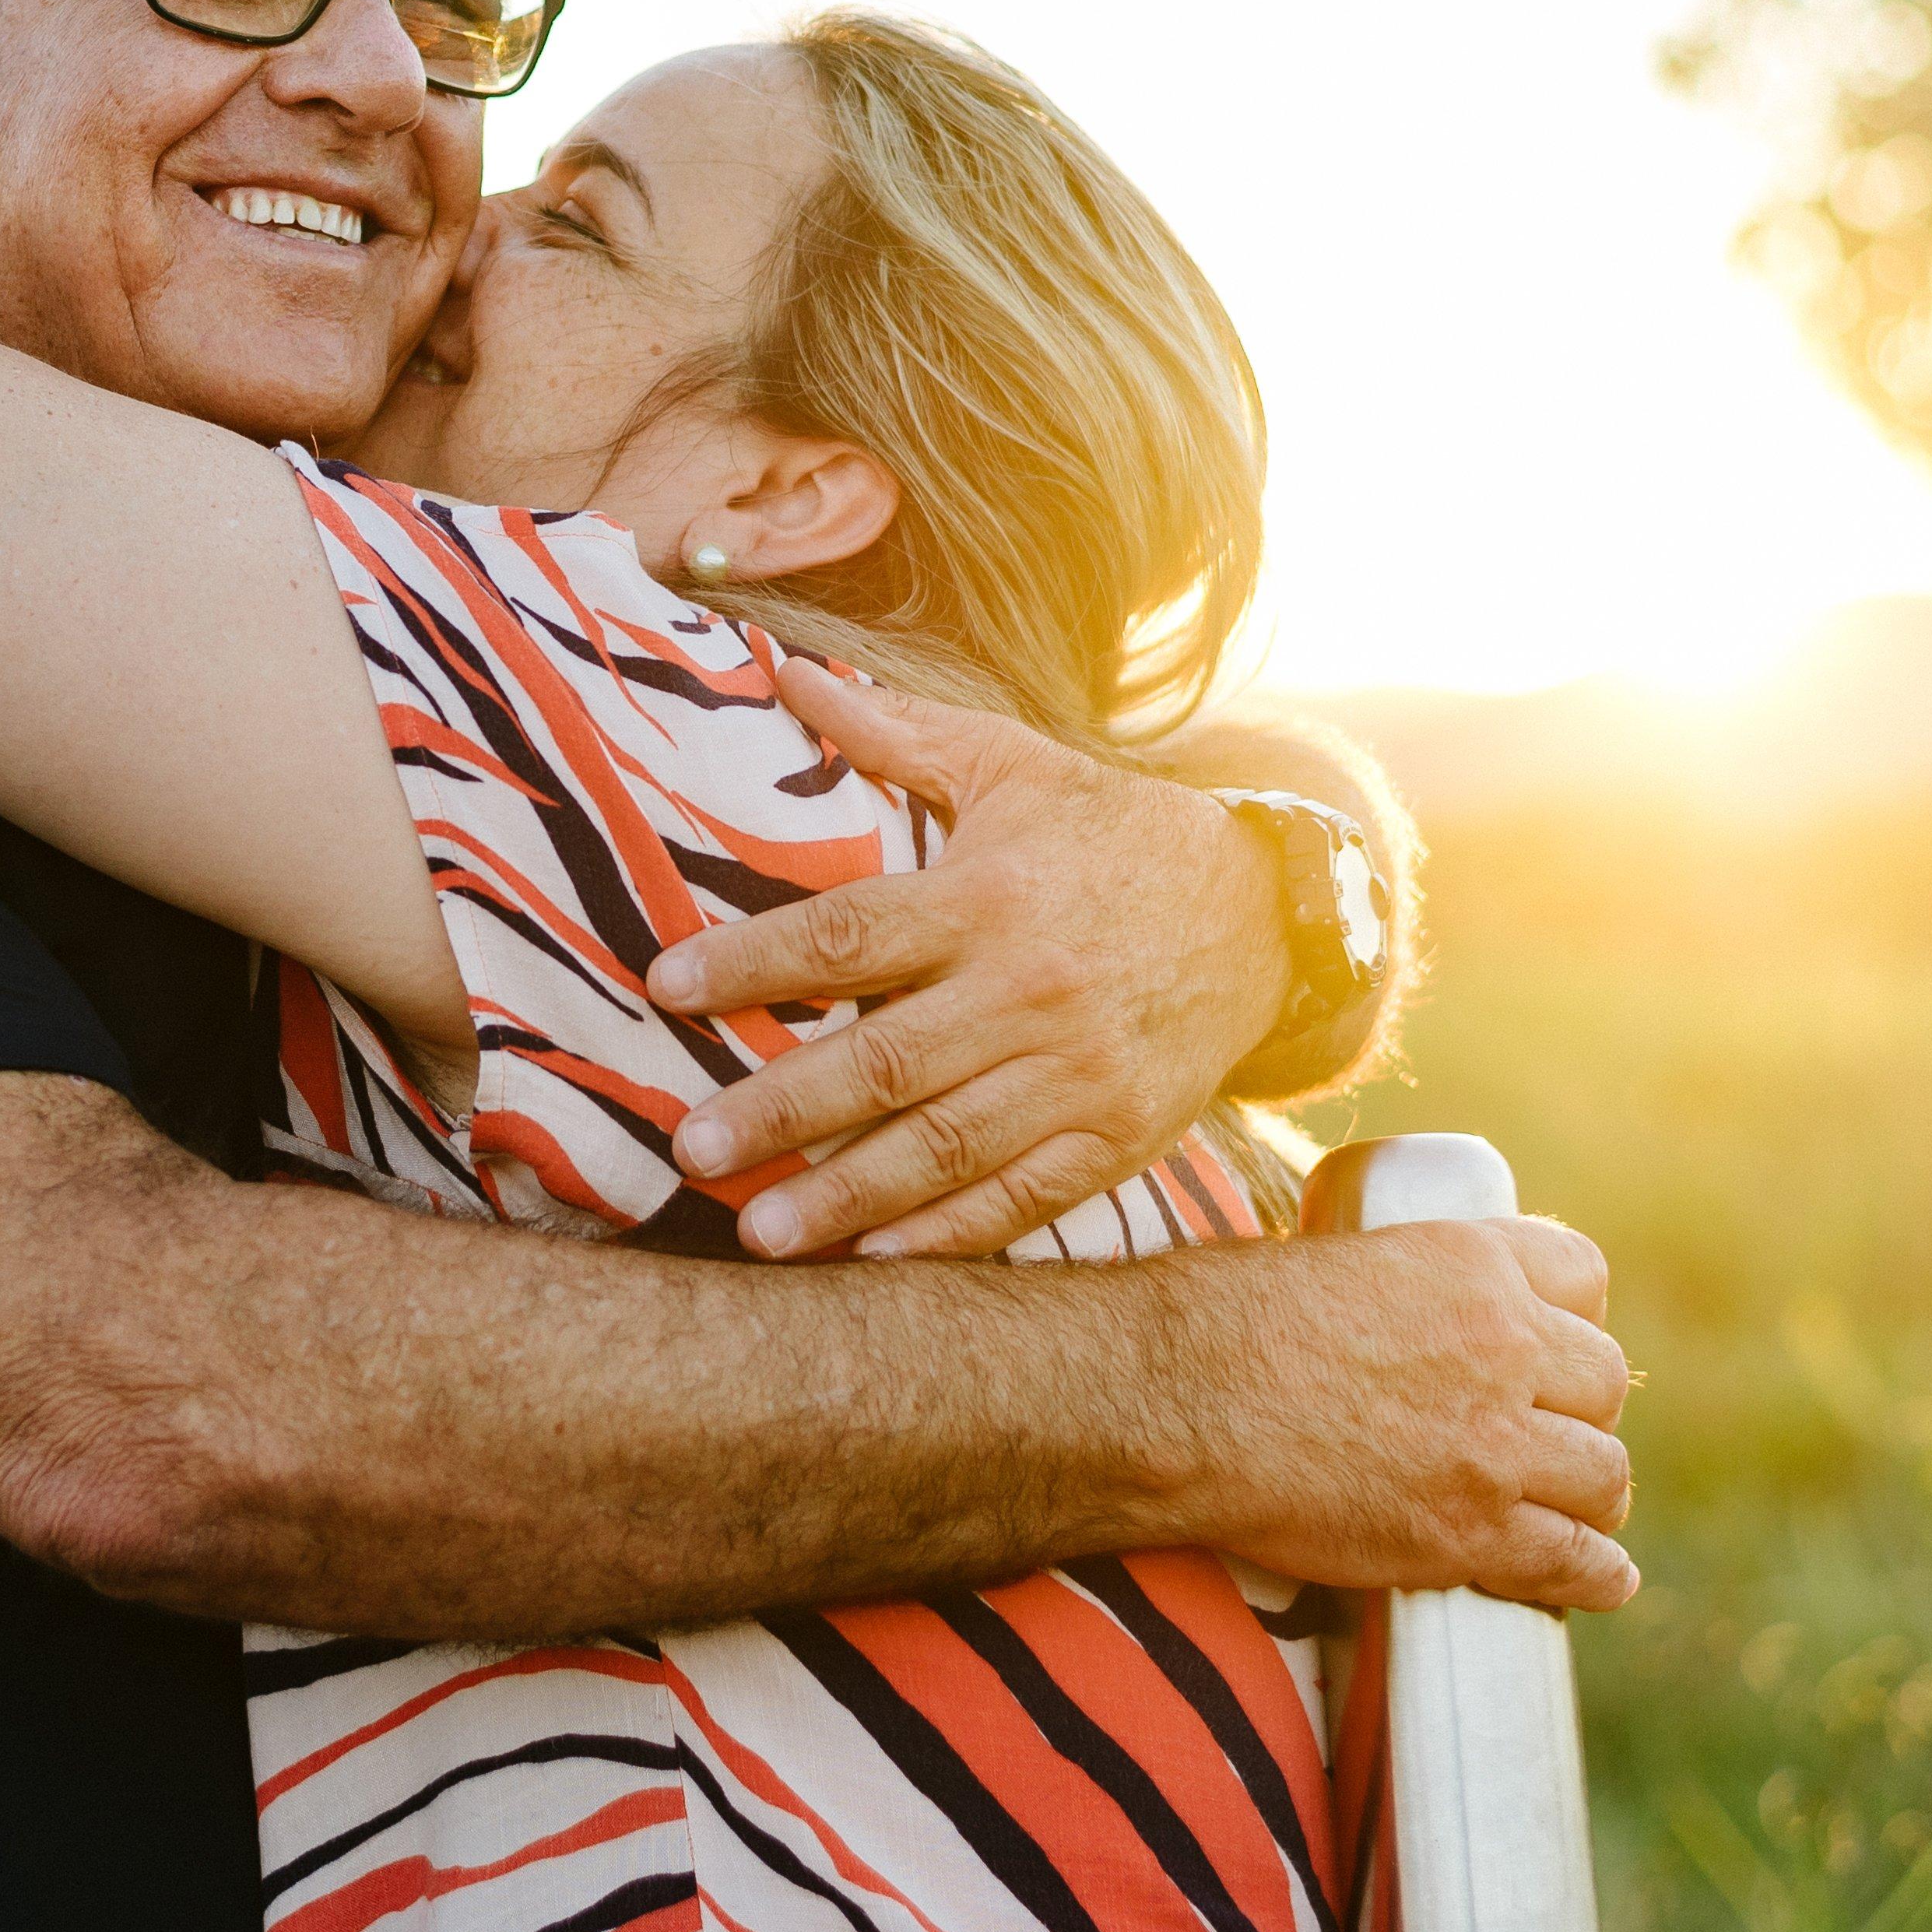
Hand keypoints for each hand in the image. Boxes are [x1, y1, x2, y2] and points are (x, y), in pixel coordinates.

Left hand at [647, 662, 1290, 1259]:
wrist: (1263, 911)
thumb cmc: (1109, 833)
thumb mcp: (1012, 765)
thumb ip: (894, 731)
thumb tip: (787, 671)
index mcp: (987, 897)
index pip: (847, 936)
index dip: (752, 961)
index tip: (667, 986)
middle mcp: (1028, 992)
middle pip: (882, 1060)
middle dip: (779, 1109)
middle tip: (691, 1148)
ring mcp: (1075, 1075)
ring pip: (941, 1147)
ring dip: (844, 1197)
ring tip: (756, 1231)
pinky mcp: (1114, 1135)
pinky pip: (1019, 1199)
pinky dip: (945, 1235)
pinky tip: (871, 1260)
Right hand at [1186, 1214, 1639, 1610]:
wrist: (1177, 1400)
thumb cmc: (1220, 1322)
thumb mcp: (1331, 1260)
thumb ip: (1395, 1289)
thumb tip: (1396, 1322)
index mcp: (1470, 1262)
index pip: (1582, 1274)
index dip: (1570, 1315)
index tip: (1552, 1346)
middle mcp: (1504, 1347)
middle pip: (1603, 1381)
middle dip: (1581, 1411)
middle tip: (1548, 1437)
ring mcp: (1495, 1447)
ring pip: (1603, 1475)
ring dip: (1589, 1494)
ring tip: (1566, 1510)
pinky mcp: (1471, 1533)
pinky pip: (1576, 1561)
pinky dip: (1595, 1575)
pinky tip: (1598, 1578)